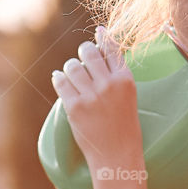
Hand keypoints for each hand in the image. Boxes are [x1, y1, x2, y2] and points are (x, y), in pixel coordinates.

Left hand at [51, 28, 142, 175]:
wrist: (117, 156)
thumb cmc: (124, 127)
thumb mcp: (128, 97)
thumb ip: (116, 74)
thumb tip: (100, 45)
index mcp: (125, 80)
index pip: (111, 48)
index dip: (102, 38)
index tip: (98, 32)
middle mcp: (108, 85)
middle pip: (88, 52)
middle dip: (83, 52)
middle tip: (82, 58)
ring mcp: (91, 96)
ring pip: (72, 66)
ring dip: (70, 68)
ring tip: (72, 74)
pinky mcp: (74, 107)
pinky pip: (60, 82)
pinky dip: (59, 78)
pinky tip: (60, 79)